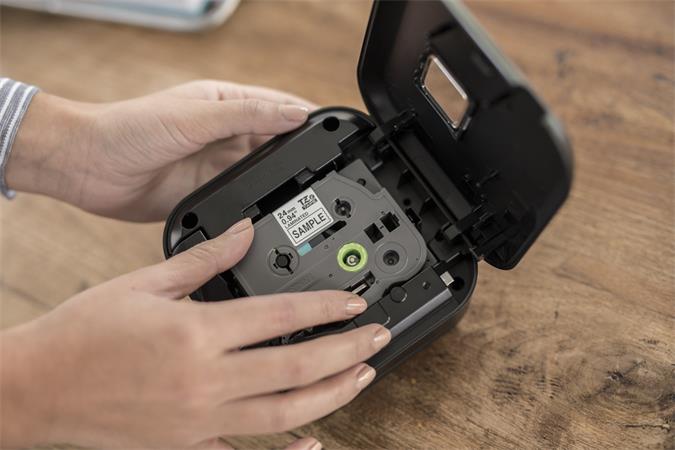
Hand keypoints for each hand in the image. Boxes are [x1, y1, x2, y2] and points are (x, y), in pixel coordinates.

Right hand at [0, 219, 389, 448]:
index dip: (326, 306)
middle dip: (347, 350)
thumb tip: (243, 232)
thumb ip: (203, 259)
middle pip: (296, 366)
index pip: (280, 314)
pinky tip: (314, 445)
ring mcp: (200, 420)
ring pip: (285, 413)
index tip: (355, 302)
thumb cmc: (83, 334)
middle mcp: (205, 380)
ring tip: (362, 376)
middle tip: (379, 337)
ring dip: (332, 395)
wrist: (37, 388)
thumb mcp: (144, 283)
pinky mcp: (188, 445)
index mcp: (196, 332)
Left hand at [6, 80, 314, 220]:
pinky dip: (259, 206)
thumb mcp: (195, 116)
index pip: (279, 109)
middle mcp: (225, 135)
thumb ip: (247, 116)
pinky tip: (274, 213)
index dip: (309, 119)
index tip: (337, 133)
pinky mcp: (207, 195)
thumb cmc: (129, 129)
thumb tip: (295, 116)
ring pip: (263, 176)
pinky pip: (242, 200)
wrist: (87, 168)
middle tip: (330, 170)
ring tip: (309, 194)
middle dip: (302, 156)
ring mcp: (217, 166)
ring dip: (282, 183)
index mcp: (225, 105)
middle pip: (277, 145)